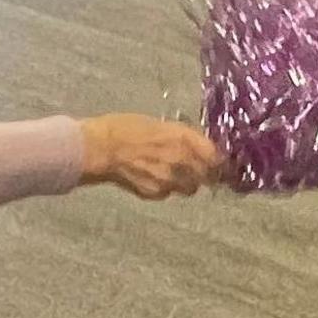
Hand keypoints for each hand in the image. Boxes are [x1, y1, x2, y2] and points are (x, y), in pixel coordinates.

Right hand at [78, 113, 223, 198]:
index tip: (217, 161)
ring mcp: (169, 180)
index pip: (216, 157)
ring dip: (186, 183)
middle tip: (197, 170)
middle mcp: (182, 161)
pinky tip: (151, 178)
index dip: (218, 161)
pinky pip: (168, 193)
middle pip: (207, 176)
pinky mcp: (155, 193)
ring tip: (172, 174)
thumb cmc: (124, 128)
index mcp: (184, 139)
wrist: (99, 148)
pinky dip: (165, 188)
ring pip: (189, 188)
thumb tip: (196, 146)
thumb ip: (181, 137)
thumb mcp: (159, 124)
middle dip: (204, 174)